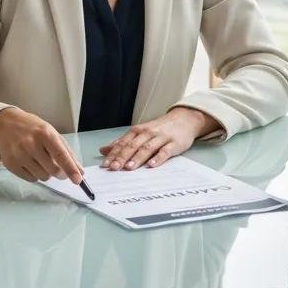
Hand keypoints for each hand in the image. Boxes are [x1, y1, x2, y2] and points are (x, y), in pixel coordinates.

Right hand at [0, 108, 83, 184]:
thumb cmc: (33, 129)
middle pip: (52, 170)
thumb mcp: (52, 133)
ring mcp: (19, 155)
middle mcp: (31, 144)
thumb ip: (67, 152)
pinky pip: (30, 179)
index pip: (61, 155)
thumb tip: (80, 171)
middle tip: (60, 170)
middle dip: (60, 173)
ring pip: (42, 177)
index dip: (70, 169)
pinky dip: (35, 175)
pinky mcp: (10, 164)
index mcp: (45, 134)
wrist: (6, 124)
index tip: (78, 180)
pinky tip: (31, 163)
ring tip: (41, 161)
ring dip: (46, 173)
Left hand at [99, 106, 219, 169]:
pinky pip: (165, 151)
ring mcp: (161, 138)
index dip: (113, 153)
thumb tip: (103, 150)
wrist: (184, 119)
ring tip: (129, 167)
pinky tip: (152, 165)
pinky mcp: (174, 144)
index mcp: (138, 131)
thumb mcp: (140, 133)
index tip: (105, 164)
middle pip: (133, 145)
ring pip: (147, 148)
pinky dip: (158, 158)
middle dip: (122, 157)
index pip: (123, 143)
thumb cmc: (160, 128)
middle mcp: (148, 133)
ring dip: (137, 158)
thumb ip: (123, 142)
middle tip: (114, 168)